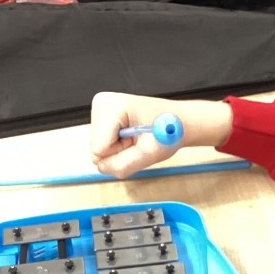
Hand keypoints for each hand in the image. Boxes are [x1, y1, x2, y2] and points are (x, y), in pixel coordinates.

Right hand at [89, 92, 232, 178]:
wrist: (177, 121)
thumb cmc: (169, 130)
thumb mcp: (150, 152)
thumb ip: (124, 165)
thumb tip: (103, 168)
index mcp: (110, 107)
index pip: (99, 150)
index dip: (122, 152)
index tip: (139, 140)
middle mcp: (101, 106)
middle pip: (97, 151)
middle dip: (120, 153)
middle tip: (140, 141)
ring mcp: (99, 112)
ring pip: (100, 152)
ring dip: (120, 152)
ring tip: (138, 138)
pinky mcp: (102, 121)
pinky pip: (103, 149)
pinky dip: (119, 148)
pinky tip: (131, 137)